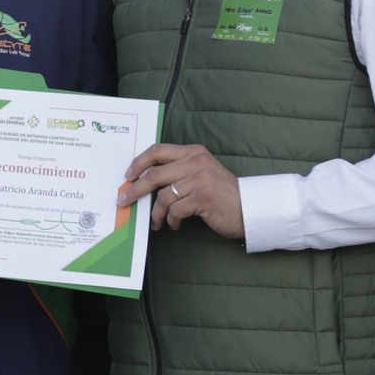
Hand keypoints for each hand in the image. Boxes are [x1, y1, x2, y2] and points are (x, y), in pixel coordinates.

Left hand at [118, 143, 243, 241]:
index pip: (158, 150)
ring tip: (157, 222)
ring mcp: (200, 179)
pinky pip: (175, 210)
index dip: (138, 162)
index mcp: (193, 152)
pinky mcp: (203, 197)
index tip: (127, 175)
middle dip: (135, 190)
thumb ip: (179, 170)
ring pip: (163, 196)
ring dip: (156, 213)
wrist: (249, 208)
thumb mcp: (202, 173)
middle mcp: (196, 161)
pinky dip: (171, 220)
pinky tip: (174, 224)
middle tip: (125, 201)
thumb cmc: (222, 194)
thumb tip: (145, 181)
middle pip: (154, 174)